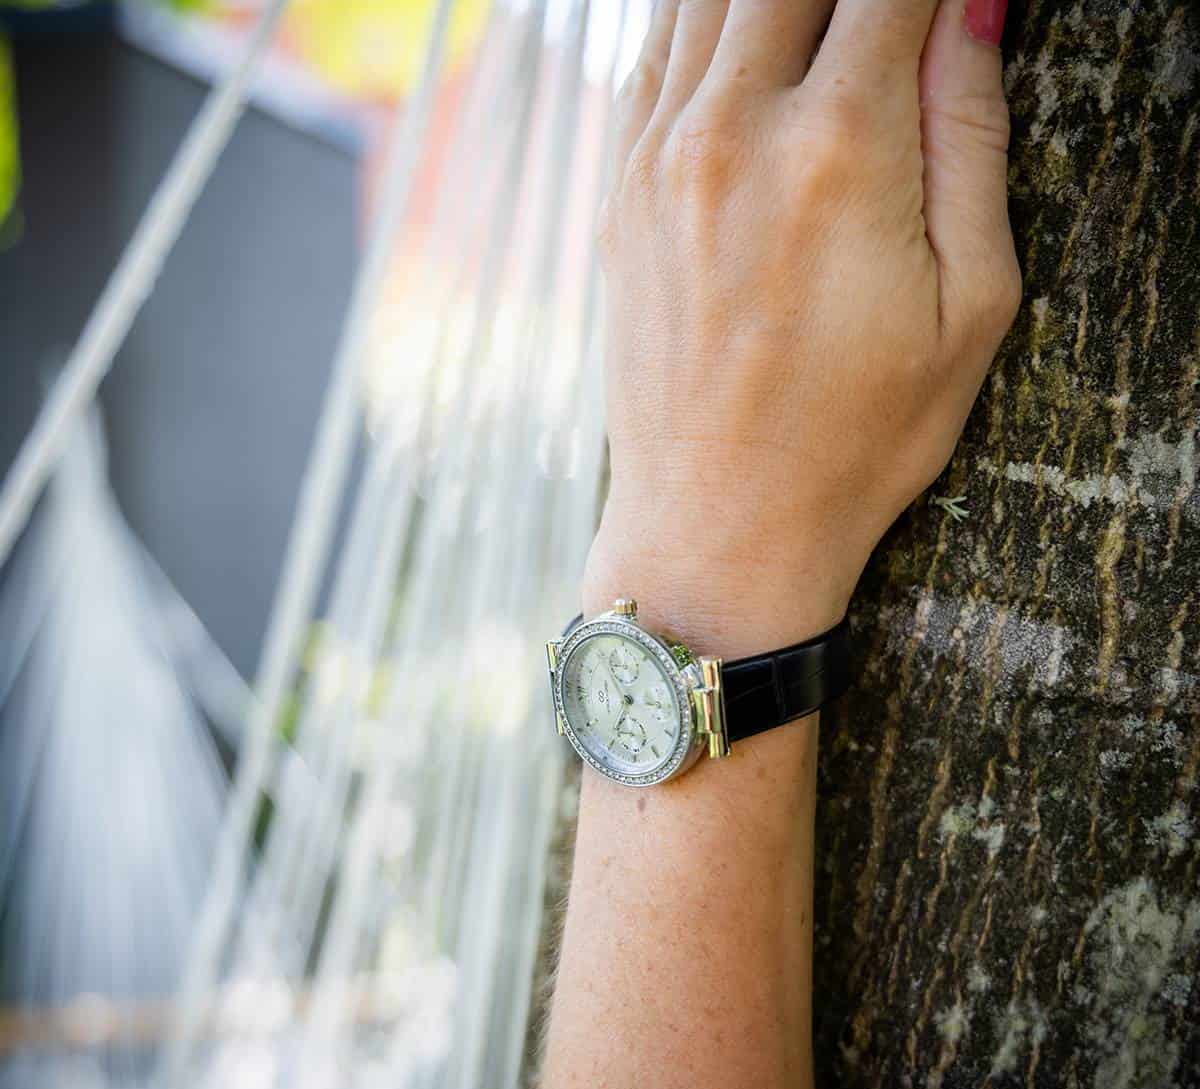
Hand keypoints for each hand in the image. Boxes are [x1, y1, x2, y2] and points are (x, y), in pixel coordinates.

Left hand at [584, 0, 1020, 655]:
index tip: (937, 20)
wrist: (718, 527)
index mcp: (842, 150)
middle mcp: (734, 133)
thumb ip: (973, 137)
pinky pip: (650, 58)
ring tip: (816, 38)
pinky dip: (699, 27)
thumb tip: (972, 6)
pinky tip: (739, 49)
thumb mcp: (970, 307)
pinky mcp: (620, 198)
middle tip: (879, 36)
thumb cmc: (856, 441)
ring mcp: (660, 162)